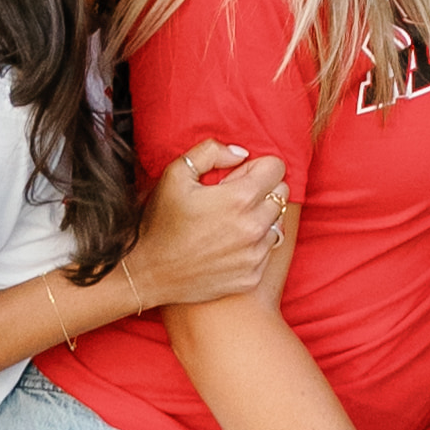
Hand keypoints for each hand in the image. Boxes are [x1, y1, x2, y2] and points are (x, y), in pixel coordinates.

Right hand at [125, 134, 288, 313]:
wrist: (148, 273)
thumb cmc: (160, 222)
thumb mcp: (176, 174)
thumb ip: (211, 152)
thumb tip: (240, 154)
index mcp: (240, 198)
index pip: (277, 167)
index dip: (256, 167)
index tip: (237, 177)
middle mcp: (254, 227)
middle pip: (281, 193)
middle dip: (262, 190)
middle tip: (232, 199)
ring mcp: (255, 254)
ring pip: (277, 223)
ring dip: (260, 219)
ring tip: (229, 224)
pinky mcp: (252, 276)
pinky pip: (267, 251)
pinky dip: (254, 245)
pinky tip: (227, 246)